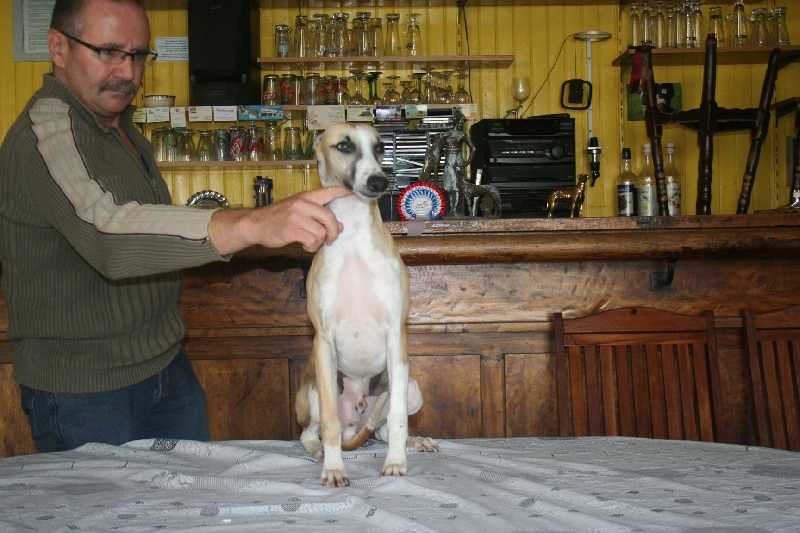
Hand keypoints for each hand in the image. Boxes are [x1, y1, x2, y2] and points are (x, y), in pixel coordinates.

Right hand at [207, 186, 352, 254]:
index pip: (329, 191)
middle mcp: (303, 204)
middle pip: (330, 217)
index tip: (355, 192)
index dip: (344, 192)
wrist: (255, 224)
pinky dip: (311, 247)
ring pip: (322, 232)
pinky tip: (304, 245)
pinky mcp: (292, 229)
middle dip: (333, 231)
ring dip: (319, 242)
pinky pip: (312, 241)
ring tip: (310, 242)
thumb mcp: (298, 211)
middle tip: (330, 239)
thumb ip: (318, 216)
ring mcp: (297, 216)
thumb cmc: (278, 218)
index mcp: (306, 197)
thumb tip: (340, 226)